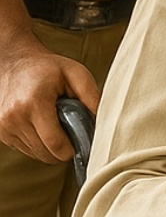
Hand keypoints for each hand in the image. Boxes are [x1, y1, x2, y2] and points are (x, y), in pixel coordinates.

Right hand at [0, 37, 98, 163]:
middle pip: (46, 153)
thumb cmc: (48, 68)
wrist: (14, 62)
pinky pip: (26, 149)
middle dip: (63, 146)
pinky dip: (38, 143)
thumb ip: (92, 97)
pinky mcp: (1, 132)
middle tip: (70, 127)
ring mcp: (5, 126)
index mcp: (35, 102)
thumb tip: (104, 122)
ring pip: (36, 154)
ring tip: (56, 122)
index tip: (81, 141)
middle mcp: (15, 117)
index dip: (72, 148)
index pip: (55, 144)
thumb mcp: (77, 74)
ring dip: (50, 145)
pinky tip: (43, 124)